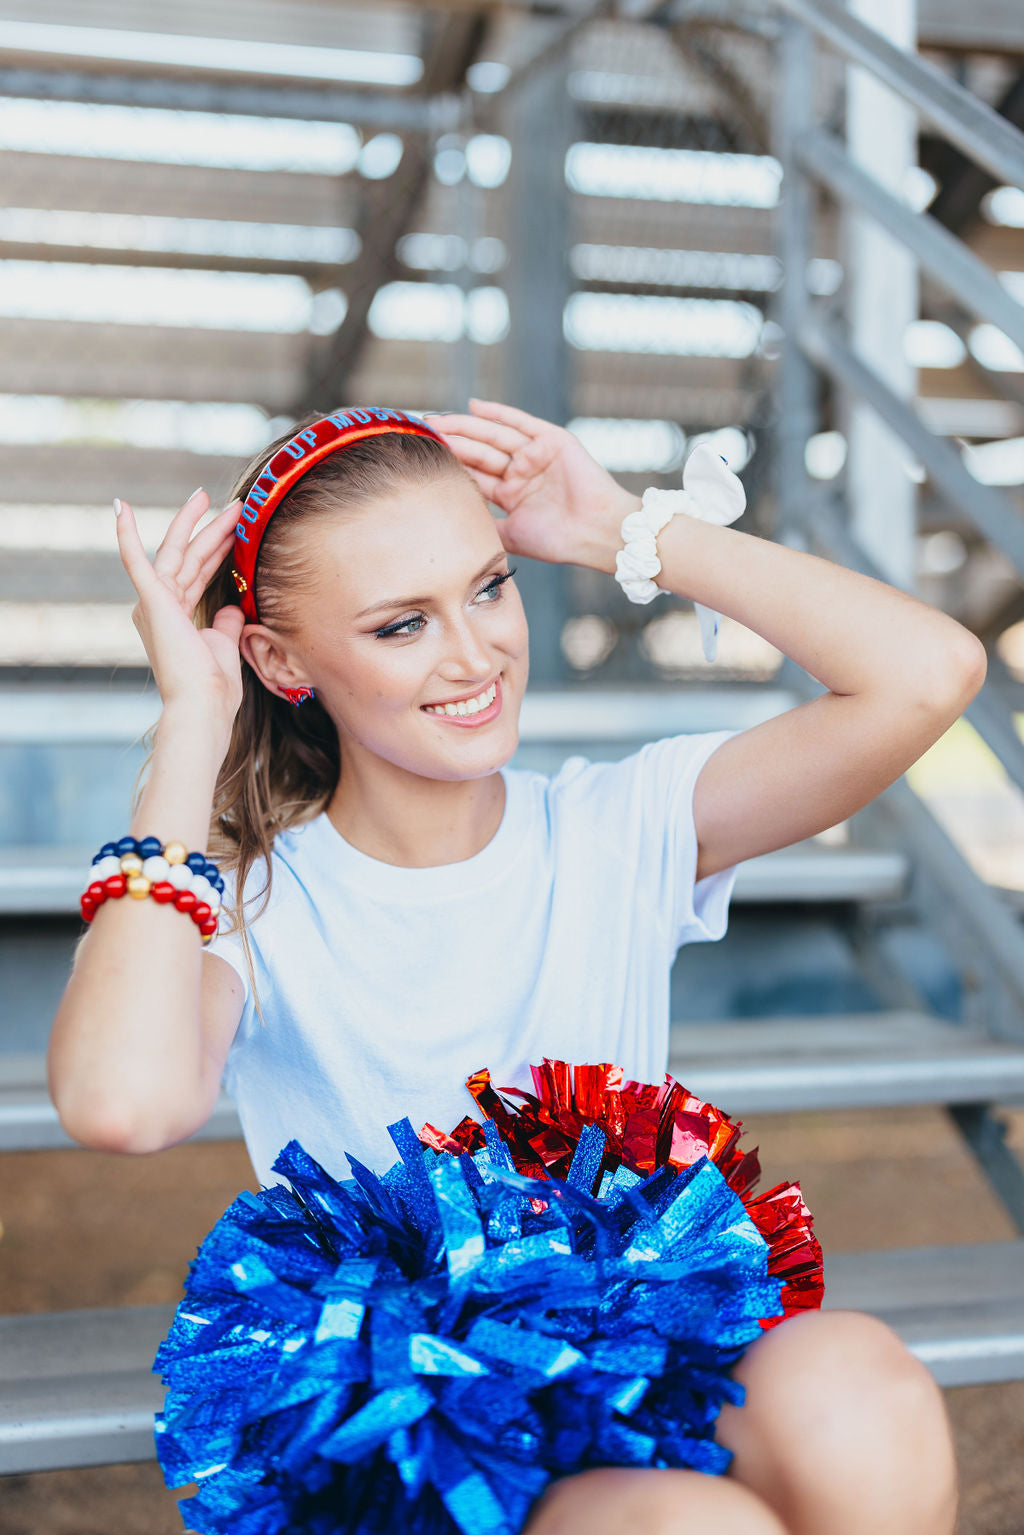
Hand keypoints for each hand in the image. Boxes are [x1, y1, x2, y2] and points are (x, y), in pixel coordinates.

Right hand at [115, 488, 245, 728]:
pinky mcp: (151, 600)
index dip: (218, 550)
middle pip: (190, 557)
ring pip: (177, 552)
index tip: (236, 528)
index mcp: (175, 618)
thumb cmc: (212, 687)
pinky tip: (120, 506)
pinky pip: (135, 561)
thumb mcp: (224, 645)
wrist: (202, 704)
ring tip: (210, 495)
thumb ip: (226, 623)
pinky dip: (126, 534)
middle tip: (232, 504)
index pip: (199, 574)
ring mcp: (154, 602)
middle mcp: (160, 607)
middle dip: (211, 529)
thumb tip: (232, 605)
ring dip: (196, 524)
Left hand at [430, 399, 636, 567]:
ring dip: (464, 426)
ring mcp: (535, 454)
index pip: (473, 474)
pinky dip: (497, 413)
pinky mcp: (551, 440)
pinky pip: (519, 422)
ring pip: (492, 436)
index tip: (421, 459)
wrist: (595, 533)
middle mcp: (520, 471)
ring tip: (435, 420)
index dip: (449, 465)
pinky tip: (471, 407)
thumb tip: (450, 528)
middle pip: (478, 452)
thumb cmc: (559, 540)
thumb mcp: (511, 536)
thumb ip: (485, 527)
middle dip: (449, 441)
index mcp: (510, 494)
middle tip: (418, 432)